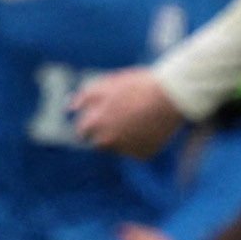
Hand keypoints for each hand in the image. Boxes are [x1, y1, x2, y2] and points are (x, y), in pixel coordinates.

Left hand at [68, 67, 185, 158]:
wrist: (171, 97)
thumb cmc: (137, 86)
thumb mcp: (108, 84)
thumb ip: (85, 97)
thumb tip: (69, 108)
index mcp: (94, 124)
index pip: (82, 131)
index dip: (91, 121)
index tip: (101, 113)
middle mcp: (107, 141)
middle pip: (99, 141)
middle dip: (105, 131)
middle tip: (122, 115)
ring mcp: (125, 150)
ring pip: (118, 146)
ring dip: (123, 136)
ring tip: (139, 117)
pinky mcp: (143, 155)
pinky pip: (136, 150)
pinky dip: (140, 141)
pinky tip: (150, 126)